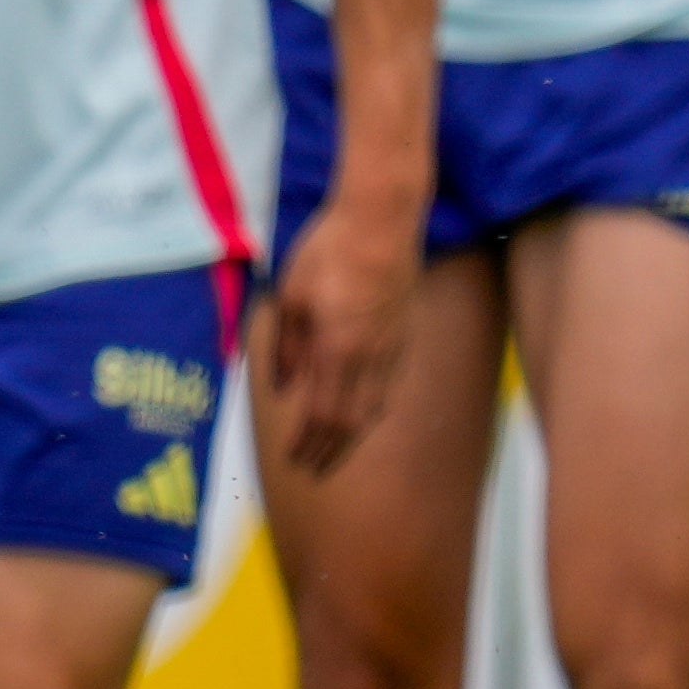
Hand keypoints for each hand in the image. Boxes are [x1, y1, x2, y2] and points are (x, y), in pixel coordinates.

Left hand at [260, 198, 417, 471]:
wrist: (382, 220)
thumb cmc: (328, 251)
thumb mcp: (291, 295)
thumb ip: (287, 347)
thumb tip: (284, 389)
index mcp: (336, 350)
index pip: (322, 415)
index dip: (307, 443)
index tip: (293, 460)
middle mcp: (369, 358)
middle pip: (351, 422)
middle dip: (330, 451)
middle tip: (312, 468)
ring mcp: (391, 348)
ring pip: (374, 407)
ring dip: (352, 436)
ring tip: (335, 450)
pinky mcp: (404, 334)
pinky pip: (387, 386)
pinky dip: (371, 409)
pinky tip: (362, 412)